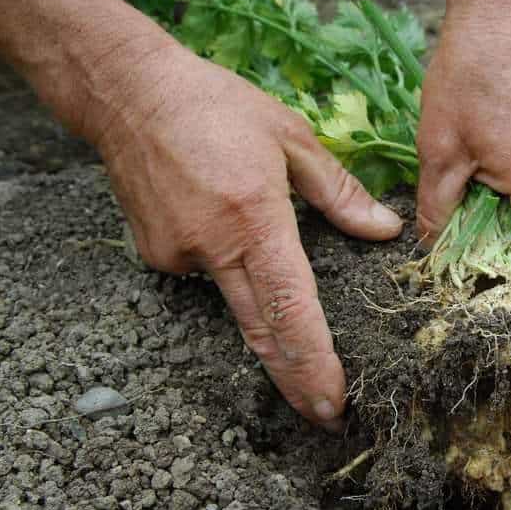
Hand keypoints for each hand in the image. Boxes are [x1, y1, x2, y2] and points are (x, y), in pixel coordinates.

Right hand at [92, 43, 402, 430]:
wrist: (125, 92)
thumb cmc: (216, 104)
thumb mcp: (290, 135)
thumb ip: (339, 193)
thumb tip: (384, 230)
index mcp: (254, 219)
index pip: (291, 308)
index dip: (314, 362)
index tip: (333, 402)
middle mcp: (213, 247)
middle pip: (261, 332)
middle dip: (295, 381)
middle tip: (324, 417)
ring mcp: (177, 256)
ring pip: (235, 303)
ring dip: (265, 323)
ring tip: (286, 312)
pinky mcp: (154, 256)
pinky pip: (206, 274)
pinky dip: (226, 266)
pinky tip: (224, 228)